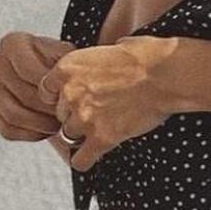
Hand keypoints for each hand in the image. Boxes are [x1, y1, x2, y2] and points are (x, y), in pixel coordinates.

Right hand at [0, 32, 74, 150]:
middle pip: (23, 94)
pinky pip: (8, 130)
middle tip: (68, 117)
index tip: (67, 96)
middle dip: (49, 109)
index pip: (28, 70)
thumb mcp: (67, 55)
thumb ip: (65, 67)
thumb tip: (64, 89)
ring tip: (59, 124)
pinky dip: (30, 133)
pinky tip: (46, 130)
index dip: (50, 88)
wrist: (50, 74)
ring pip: (14, 114)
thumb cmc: (60, 63)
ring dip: (40, 124)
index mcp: (13, 43)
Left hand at [43, 35, 180, 171]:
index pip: (45, 90)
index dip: (59, 96)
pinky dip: (84, 161)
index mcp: (68, 67)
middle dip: (74, 115)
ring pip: (68, 136)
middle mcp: (70, 93)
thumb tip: (99, 67)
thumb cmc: (145, 58)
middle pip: (59, 114)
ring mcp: (85, 118)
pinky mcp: (101, 138)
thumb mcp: (108, 48)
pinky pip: (80, 160)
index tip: (71, 99)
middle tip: (96, 113)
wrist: (165, 75)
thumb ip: (94, 63)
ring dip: (81, 135)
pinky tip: (91, 157)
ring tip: (98, 131)